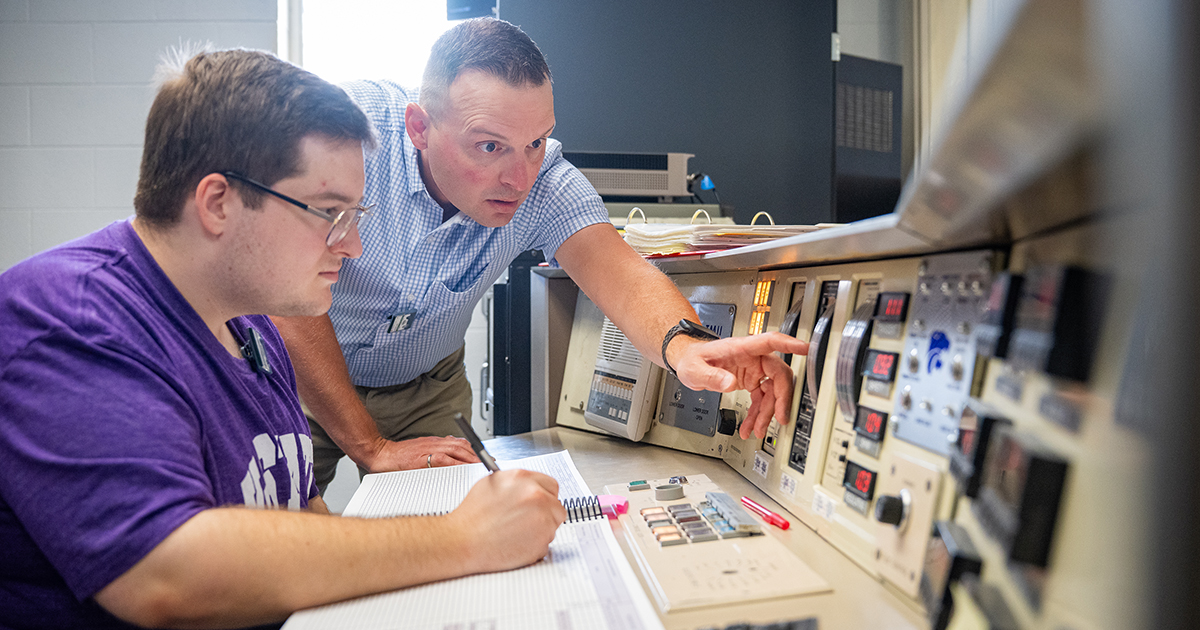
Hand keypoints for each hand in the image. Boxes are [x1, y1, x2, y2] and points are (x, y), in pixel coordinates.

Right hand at [363, 435, 479, 472]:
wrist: (381, 454)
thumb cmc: (399, 456)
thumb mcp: (421, 451)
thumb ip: (436, 453)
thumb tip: (451, 460)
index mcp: (436, 442)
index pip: (461, 443)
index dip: (475, 450)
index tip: (485, 458)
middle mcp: (436, 443)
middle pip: (463, 445)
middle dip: (478, 454)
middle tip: (489, 463)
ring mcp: (430, 449)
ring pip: (457, 450)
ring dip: (471, 458)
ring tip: (481, 466)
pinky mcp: (424, 457)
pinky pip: (444, 459)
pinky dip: (456, 463)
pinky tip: (464, 468)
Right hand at [449, 470, 565, 572]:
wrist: (462, 541)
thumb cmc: (471, 517)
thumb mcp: (491, 484)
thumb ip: (515, 484)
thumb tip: (526, 486)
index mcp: (522, 478)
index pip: (550, 485)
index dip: (544, 496)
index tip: (539, 504)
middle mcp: (536, 495)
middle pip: (556, 505)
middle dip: (546, 514)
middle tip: (527, 522)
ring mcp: (542, 518)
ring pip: (552, 526)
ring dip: (540, 531)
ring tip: (515, 533)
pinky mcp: (542, 540)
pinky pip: (546, 543)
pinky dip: (535, 546)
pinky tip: (516, 544)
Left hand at [671, 332, 808, 439]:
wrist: (687, 362)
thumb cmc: (691, 359)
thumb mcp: (694, 369)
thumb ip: (711, 377)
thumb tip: (730, 383)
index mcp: (741, 348)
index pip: (771, 342)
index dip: (790, 345)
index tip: (806, 349)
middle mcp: (752, 358)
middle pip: (778, 375)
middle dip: (781, 398)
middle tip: (780, 418)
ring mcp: (754, 370)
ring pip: (772, 392)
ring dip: (767, 413)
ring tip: (758, 430)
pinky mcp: (751, 381)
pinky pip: (761, 399)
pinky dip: (758, 414)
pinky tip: (751, 426)